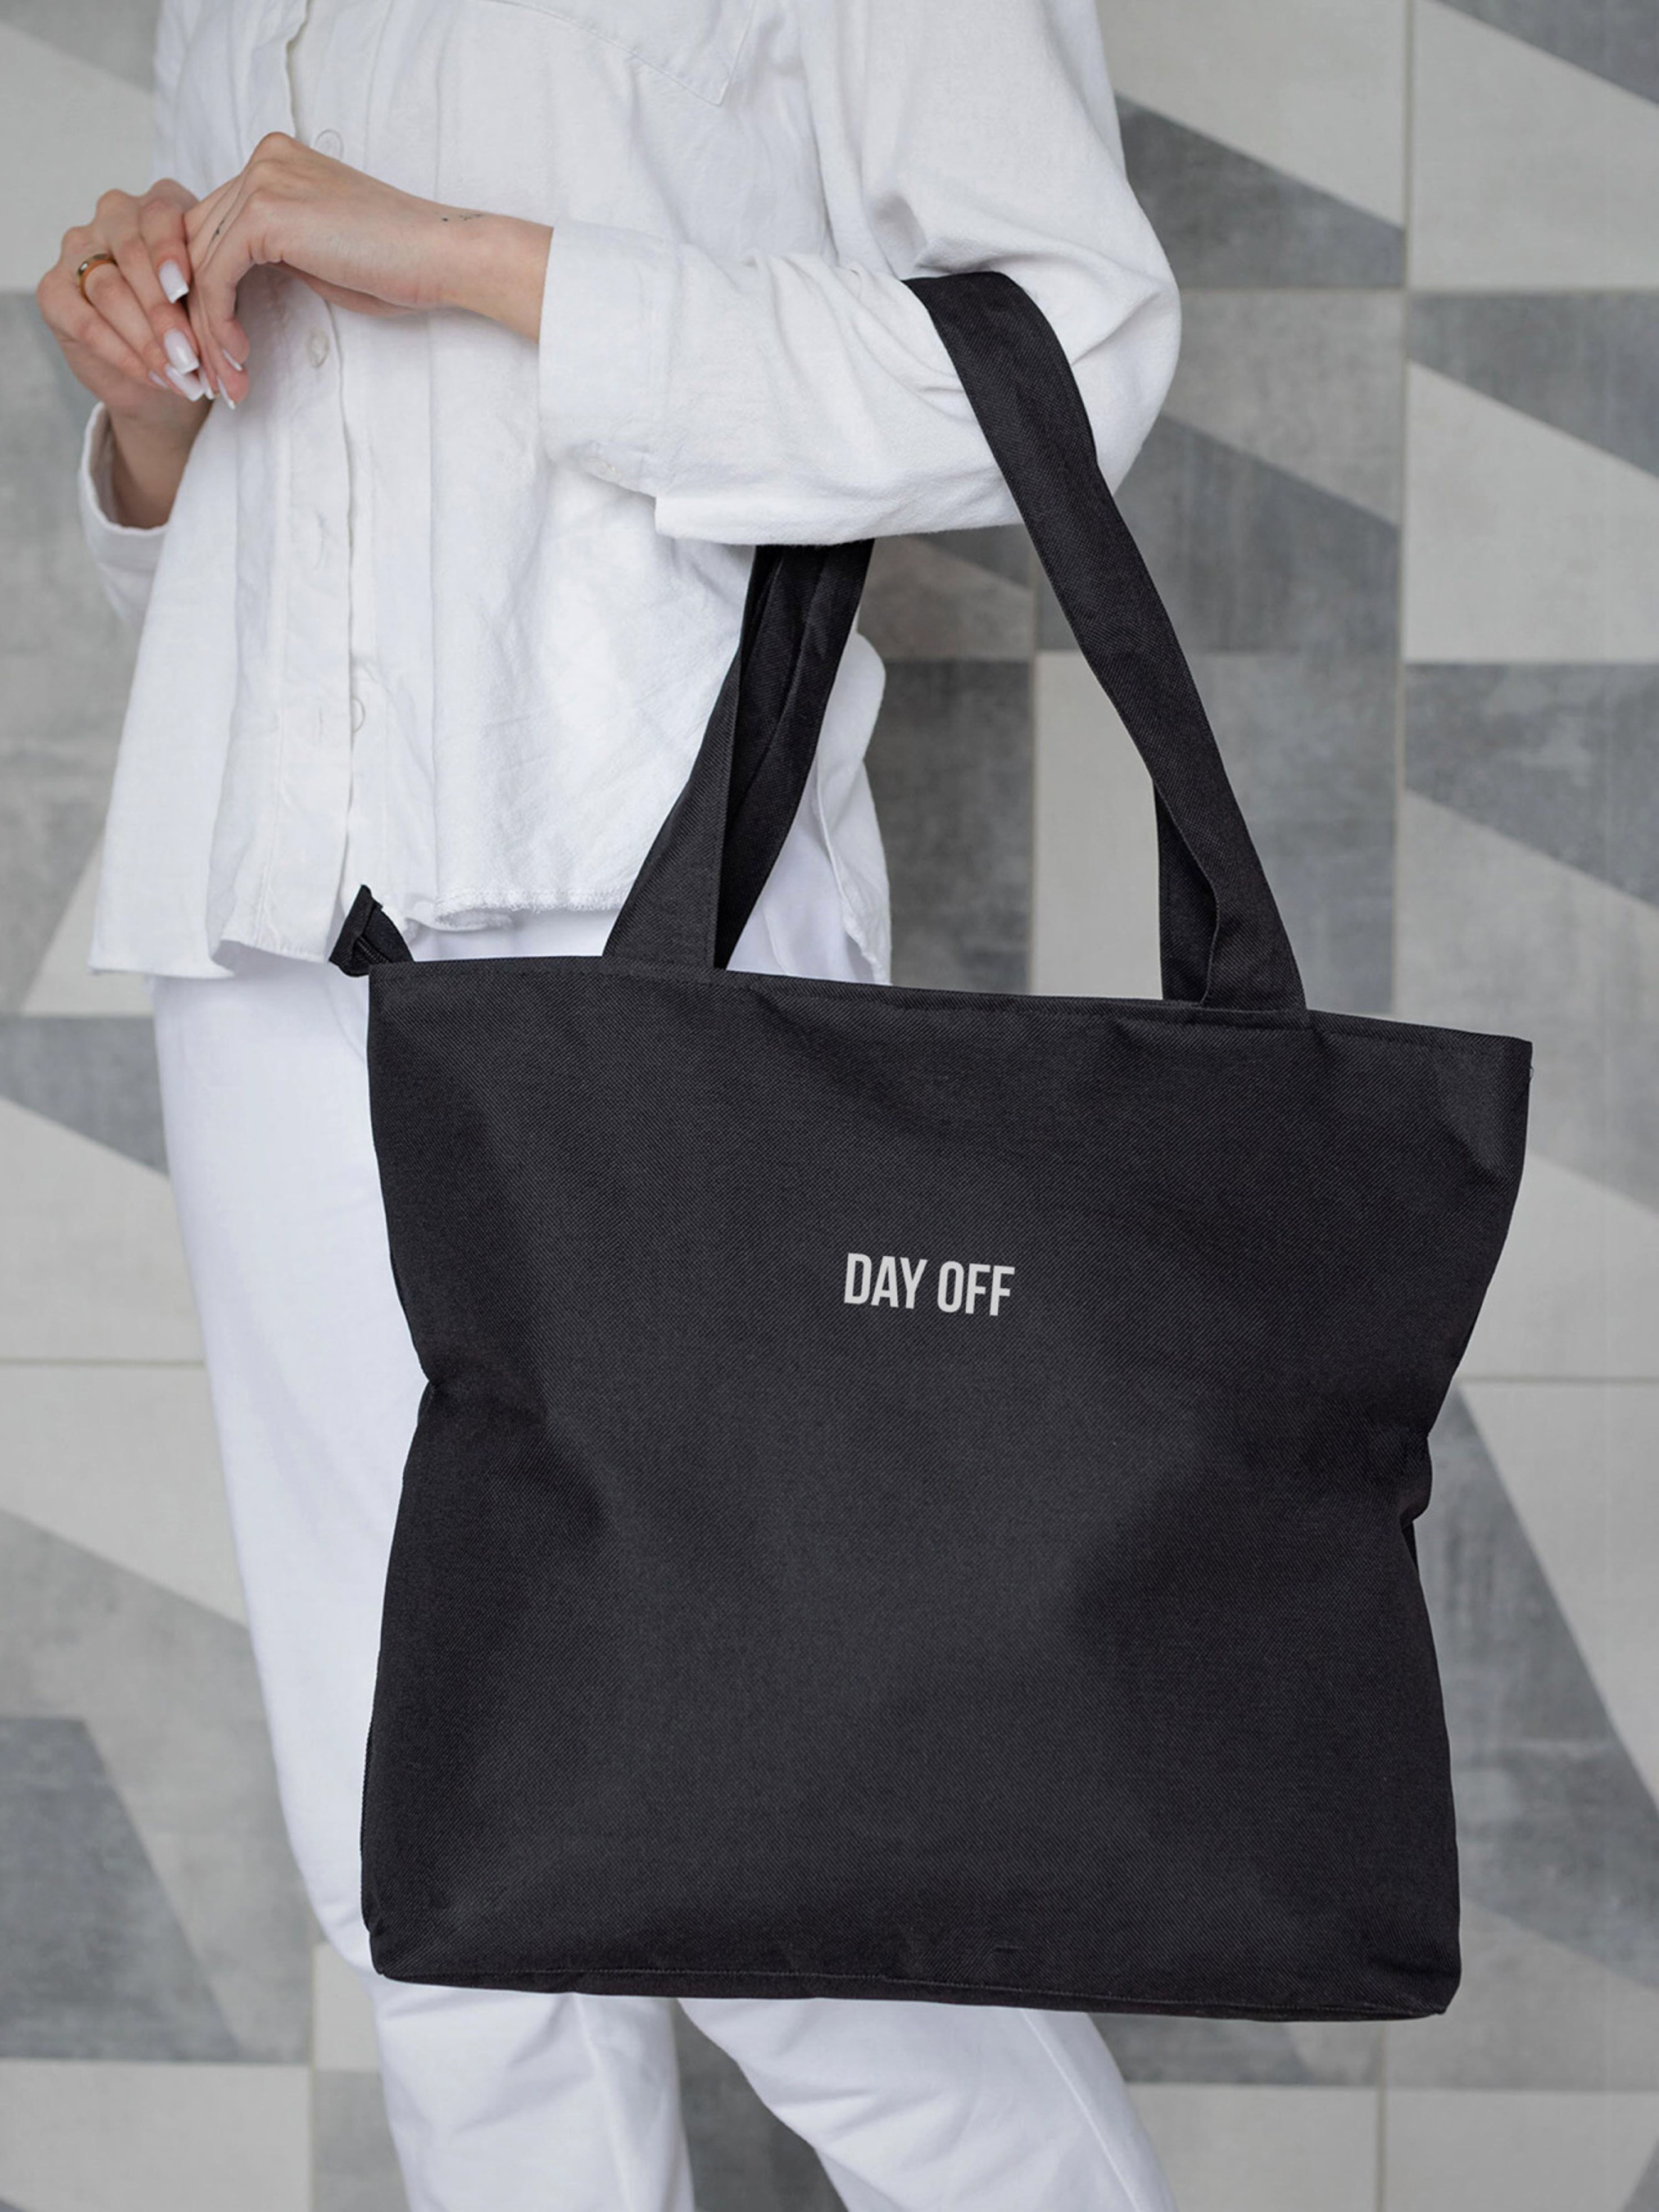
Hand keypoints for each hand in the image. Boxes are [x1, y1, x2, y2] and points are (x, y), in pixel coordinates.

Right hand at [36, 178, 217, 427]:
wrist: (163, 371)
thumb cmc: (195, 324)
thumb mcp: (216, 304)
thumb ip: (217, 299)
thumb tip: (230, 332)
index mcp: (158, 207)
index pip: (160, 215)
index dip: (172, 252)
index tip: (187, 289)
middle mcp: (114, 217)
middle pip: (133, 255)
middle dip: (165, 312)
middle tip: (191, 355)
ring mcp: (78, 250)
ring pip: (110, 290)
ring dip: (148, 339)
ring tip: (181, 374)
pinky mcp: (54, 291)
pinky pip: (86, 322)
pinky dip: (123, 355)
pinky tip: (154, 377)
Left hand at [181, 133, 554, 396]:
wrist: (446, 257)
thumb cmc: (401, 267)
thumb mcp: (321, 255)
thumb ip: (274, 253)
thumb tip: (228, 287)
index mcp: (276, 164)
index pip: (213, 227)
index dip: (203, 292)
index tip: (217, 349)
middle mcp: (263, 160)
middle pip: (195, 243)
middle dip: (194, 315)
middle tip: (206, 376)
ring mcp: (262, 181)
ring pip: (199, 264)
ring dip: (205, 332)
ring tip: (224, 383)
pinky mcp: (265, 212)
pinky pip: (216, 275)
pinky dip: (218, 322)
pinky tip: (237, 358)